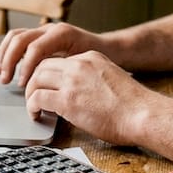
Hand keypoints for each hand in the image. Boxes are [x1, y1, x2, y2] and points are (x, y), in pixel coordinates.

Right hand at [0, 22, 104, 85]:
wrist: (109, 49)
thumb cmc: (99, 60)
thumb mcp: (84, 66)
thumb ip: (66, 73)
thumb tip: (48, 89)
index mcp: (62, 34)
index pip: (35, 48)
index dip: (26, 67)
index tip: (23, 84)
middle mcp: (51, 29)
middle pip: (20, 39)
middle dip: (9, 60)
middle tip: (6, 80)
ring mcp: (44, 31)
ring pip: (16, 36)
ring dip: (4, 54)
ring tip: (0, 73)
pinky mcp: (40, 37)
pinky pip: (19, 40)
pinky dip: (8, 52)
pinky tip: (5, 66)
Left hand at [22, 51, 151, 145]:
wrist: (142, 115)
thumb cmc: (133, 106)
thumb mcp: (111, 80)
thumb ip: (92, 80)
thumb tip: (79, 95)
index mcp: (92, 57)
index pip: (60, 60)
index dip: (50, 75)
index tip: (47, 86)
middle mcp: (80, 64)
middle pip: (43, 65)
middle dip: (34, 80)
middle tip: (33, 95)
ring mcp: (72, 81)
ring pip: (35, 79)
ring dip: (30, 93)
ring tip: (33, 106)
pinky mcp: (67, 100)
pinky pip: (37, 98)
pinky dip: (32, 107)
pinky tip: (36, 115)